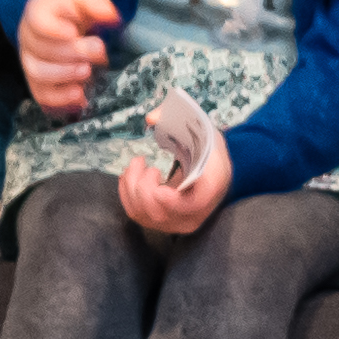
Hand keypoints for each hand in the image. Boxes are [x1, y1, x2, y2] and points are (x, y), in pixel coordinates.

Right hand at [17, 0, 118, 114]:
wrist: (61, 24)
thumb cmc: (73, 10)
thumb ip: (97, 3)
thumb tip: (111, 17)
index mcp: (37, 11)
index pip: (37, 20)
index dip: (53, 30)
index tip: (74, 32)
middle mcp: (28, 37)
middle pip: (41, 49)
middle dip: (72, 52)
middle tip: (99, 49)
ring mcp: (30, 62)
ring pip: (37, 73)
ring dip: (64, 75)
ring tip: (88, 72)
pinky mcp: (36, 83)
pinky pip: (41, 96)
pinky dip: (60, 99)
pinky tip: (81, 96)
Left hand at [115, 110, 229, 236]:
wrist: (212, 173)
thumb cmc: (208, 151)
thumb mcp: (204, 131)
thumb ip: (180, 120)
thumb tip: (152, 117)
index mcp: (212, 189)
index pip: (194, 205)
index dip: (173, 202)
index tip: (159, 189)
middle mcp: (194, 213)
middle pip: (160, 213)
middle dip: (143, 186)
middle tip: (145, 164)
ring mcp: (175, 221)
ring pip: (144, 214)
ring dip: (131, 186)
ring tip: (138, 164)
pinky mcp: (159, 221)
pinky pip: (135, 213)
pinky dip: (126, 192)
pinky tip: (130, 174)